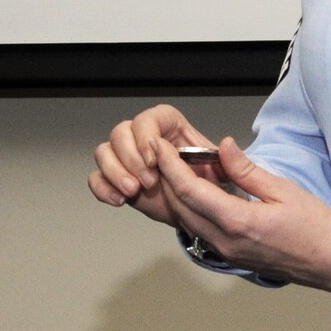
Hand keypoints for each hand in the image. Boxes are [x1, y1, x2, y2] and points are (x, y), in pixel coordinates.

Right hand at [88, 105, 221, 225]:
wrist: (201, 211)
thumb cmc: (213, 186)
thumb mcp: (229, 174)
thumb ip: (232, 162)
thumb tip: (228, 145)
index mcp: (170, 127)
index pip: (149, 118)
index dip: (145, 135)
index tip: (154, 159)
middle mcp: (144, 138)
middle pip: (121, 133)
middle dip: (130, 159)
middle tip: (147, 182)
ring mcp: (128, 159)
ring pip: (104, 152)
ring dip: (114, 172)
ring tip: (132, 191)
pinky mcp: (118, 180)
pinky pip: (97, 178)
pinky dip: (103, 188)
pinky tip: (119, 200)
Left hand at [152, 138, 330, 295]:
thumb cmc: (315, 226)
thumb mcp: (282, 188)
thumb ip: (246, 169)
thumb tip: (222, 146)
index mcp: (238, 221)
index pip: (190, 190)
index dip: (170, 166)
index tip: (159, 146)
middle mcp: (225, 241)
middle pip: (181, 206)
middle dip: (166, 178)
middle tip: (160, 153)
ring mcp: (225, 252)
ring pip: (186, 220)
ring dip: (175, 194)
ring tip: (172, 168)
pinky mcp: (229, 257)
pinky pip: (199, 230)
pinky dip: (189, 209)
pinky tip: (193, 192)